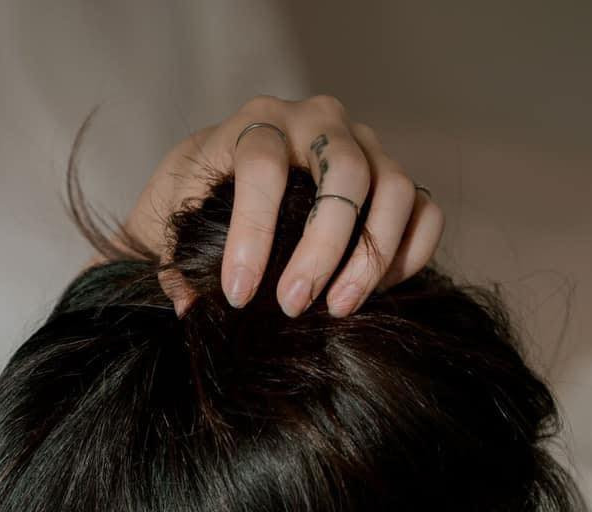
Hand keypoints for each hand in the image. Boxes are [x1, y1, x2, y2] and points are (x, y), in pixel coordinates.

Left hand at [121, 94, 443, 320]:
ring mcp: (362, 146)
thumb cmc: (194, 205)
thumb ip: (175, 265)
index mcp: (255, 123)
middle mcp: (316, 122)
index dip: (253, 233)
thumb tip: (191, 306)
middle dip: (323, 247)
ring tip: (337, 308)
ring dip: (372, 256)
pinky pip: (423, 210)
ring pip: (394, 188)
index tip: (238, 295)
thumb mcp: (168, 227)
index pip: (263, 163)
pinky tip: (374, 292)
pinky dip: (409, 254)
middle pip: (345, 172)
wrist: (221, 181)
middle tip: (294, 305)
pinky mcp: (390, 178)